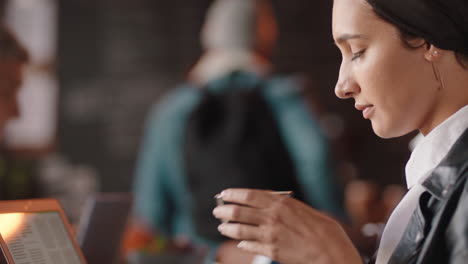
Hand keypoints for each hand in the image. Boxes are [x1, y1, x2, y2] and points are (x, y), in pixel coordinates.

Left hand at [212, 189, 362, 263]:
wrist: (331, 253)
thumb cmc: (323, 230)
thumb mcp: (303, 209)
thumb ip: (284, 206)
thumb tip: (269, 203)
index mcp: (281, 203)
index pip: (249, 195)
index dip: (233, 194)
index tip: (224, 194)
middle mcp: (272, 217)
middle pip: (239, 212)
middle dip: (224, 211)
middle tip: (217, 211)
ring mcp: (270, 235)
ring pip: (239, 230)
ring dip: (227, 228)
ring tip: (222, 227)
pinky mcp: (271, 251)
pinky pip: (250, 246)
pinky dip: (242, 243)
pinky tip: (240, 243)